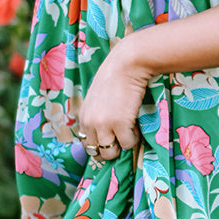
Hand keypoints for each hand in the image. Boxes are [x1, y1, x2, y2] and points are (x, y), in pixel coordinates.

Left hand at [75, 39, 149, 160]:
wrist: (126, 65)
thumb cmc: (115, 77)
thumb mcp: (97, 98)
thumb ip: (96, 114)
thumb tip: (107, 134)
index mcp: (83, 116)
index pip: (86, 143)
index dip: (99, 145)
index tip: (111, 140)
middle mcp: (89, 123)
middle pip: (96, 152)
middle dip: (110, 149)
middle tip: (121, 138)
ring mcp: (103, 125)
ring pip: (110, 153)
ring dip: (121, 145)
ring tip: (129, 131)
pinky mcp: (119, 125)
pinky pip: (127, 144)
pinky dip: (133, 138)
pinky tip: (135, 125)